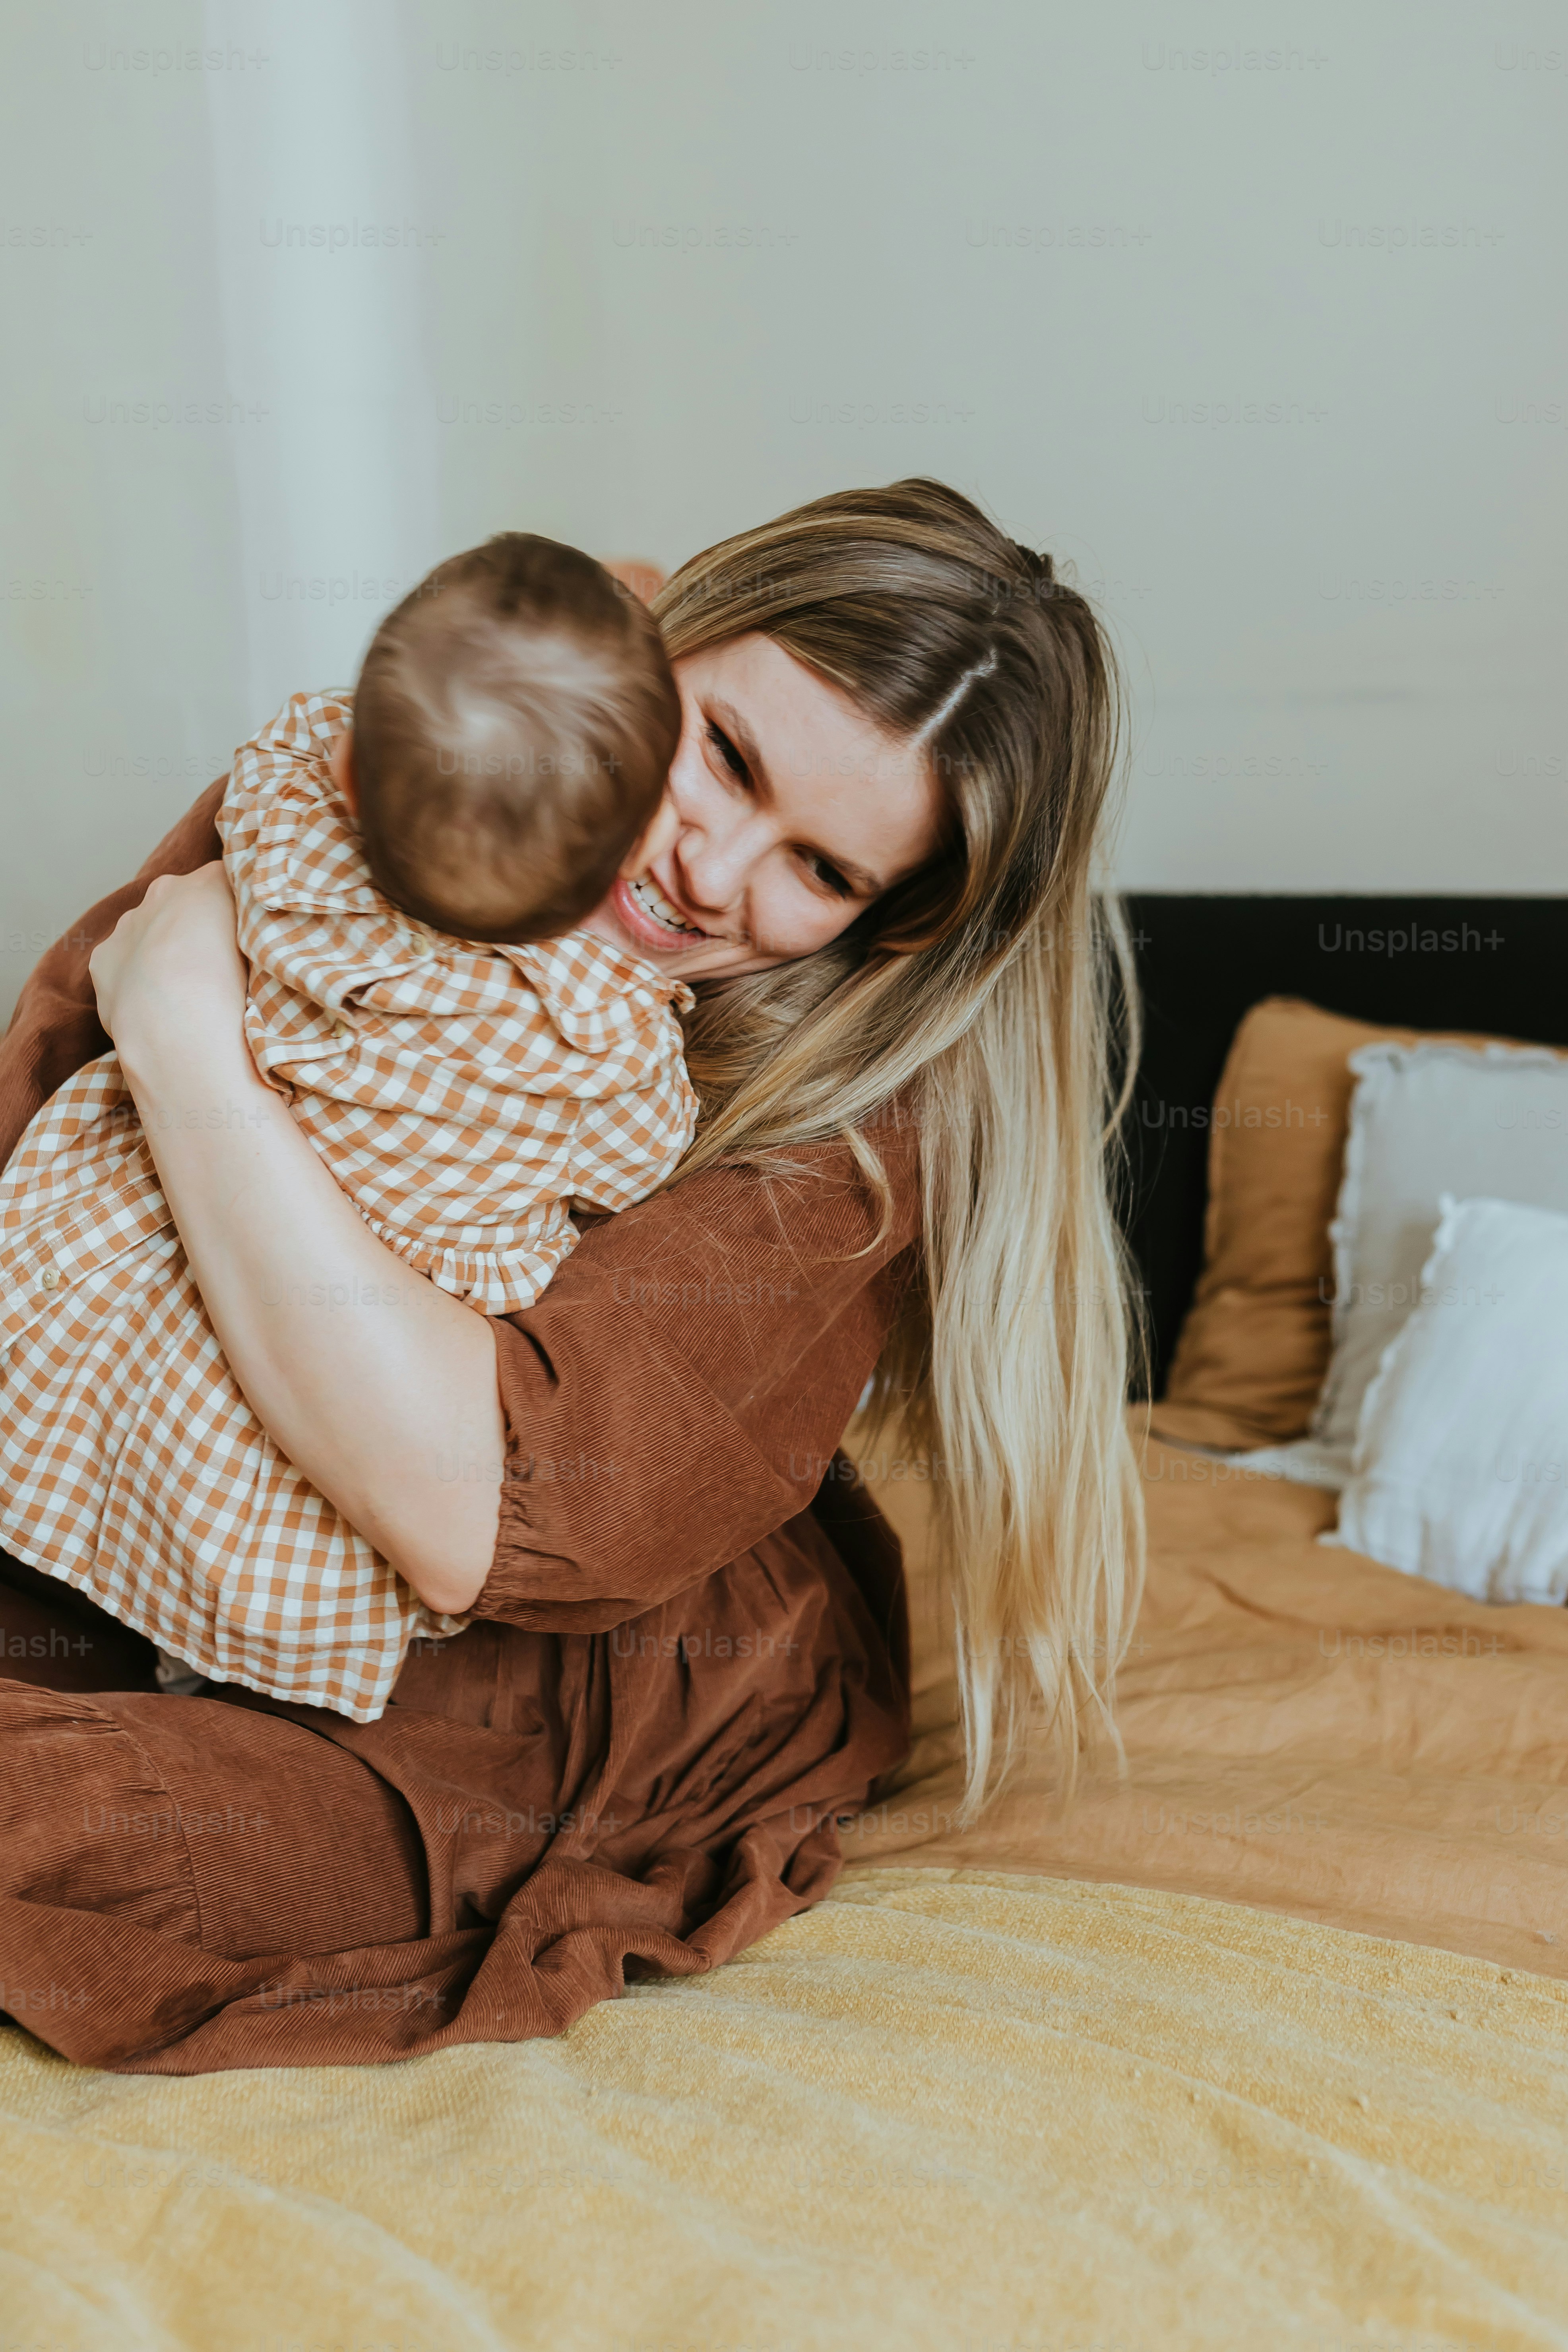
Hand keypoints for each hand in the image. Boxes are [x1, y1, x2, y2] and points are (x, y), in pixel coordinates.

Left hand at [88, 861, 248, 1057]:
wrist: (181, 1034)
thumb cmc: (236, 992)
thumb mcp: (265, 949)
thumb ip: (252, 927)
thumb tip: (249, 933)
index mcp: (210, 883)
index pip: (225, 881)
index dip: (233, 911)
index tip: (241, 939)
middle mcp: (164, 891)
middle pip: (181, 903)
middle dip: (192, 928)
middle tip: (212, 967)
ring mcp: (129, 924)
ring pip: (147, 931)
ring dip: (161, 953)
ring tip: (181, 993)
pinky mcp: (103, 958)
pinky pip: (120, 961)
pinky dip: (133, 977)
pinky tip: (151, 1005)